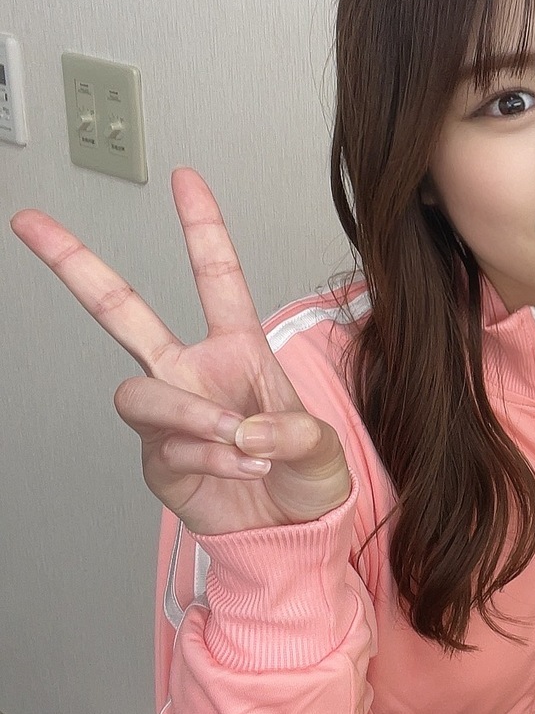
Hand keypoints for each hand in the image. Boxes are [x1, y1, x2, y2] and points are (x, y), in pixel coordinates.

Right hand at [10, 168, 350, 534]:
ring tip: (240, 443)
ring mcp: (171, 417)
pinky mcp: (157, 461)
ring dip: (192, 416)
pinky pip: (167, 448)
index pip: (216, 277)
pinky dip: (209, 460)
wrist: (292, 534)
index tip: (184, 179)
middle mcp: (194, 374)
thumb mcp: (322, 446)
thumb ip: (291, 432)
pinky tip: (242, 469)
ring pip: (139, 393)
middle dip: (76, 265)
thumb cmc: (308, 478)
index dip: (202, 226)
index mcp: (239, 350)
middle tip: (32, 224)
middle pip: (122, 312)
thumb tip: (242, 430)